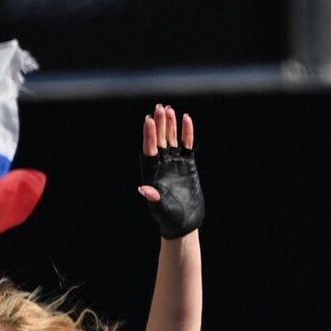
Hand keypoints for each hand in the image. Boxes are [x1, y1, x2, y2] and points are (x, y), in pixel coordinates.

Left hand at [138, 103, 201, 239]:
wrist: (184, 223)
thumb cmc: (168, 217)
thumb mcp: (160, 208)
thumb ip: (153, 197)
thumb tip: (143, 189)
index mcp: (151, 172)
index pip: (149, 149)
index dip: (149, 135)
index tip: (148, 120)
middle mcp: (162, 164)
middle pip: (159, 140)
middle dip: (159, 124)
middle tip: (159, 108)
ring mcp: (174, 163)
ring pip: (171, 139)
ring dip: (170, 125)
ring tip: (169, 110)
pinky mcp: (187, 164)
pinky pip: (187, 145)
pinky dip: (187, 133)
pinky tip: (187, 119)